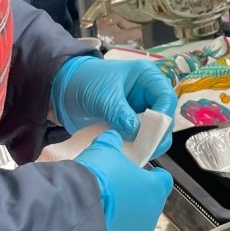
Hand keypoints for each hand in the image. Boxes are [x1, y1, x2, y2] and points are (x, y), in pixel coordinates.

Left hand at [51, 56, 177, 155]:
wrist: (63, 91)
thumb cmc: (85, 82)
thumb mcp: (104, 96)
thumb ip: (121, 114)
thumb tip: (136, 133)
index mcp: (147, 77)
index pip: (166, 98)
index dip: (163, 117)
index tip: (153, 134)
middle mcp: (148, 93)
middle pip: (164, 117)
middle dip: (157, 134)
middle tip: (145, 149)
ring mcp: (140, 110)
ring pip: (154, 130)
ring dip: (146, 142)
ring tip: (134, 153)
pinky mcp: (130, 124)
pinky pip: (140, 137)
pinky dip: (136, 146)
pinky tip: (128, 153)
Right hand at [72, 130, 174, 230]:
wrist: (76, 219)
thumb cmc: (98, 180)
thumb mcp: (104, 151)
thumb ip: (111, 144)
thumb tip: (112, 139)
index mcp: (155, 190)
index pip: (162, 180)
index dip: (150, 175)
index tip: (136, 172)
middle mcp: (151, 217)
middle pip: (146, 204)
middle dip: (131, 198)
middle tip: (110, 190)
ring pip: (130, 225)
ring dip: (118, 218)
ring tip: (97, 209)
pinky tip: (89, 227)